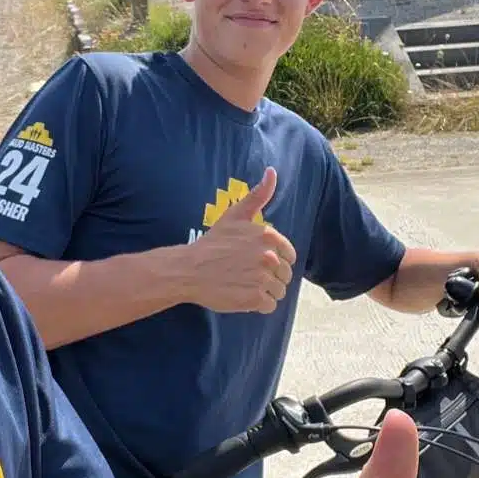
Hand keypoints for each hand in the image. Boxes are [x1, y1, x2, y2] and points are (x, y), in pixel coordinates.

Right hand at [182, 167, 296, 314]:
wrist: (189, 269)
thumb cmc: (213, 243)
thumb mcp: (236, 215)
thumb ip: (258, 195)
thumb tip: (272, 171)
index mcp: (269, 236)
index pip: (289, 256)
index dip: (275, 261)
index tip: (257, 262)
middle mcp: (269, 256)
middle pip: (285, 275)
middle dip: (270, 277)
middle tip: (247, 274)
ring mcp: (262, 278)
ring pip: (279, 291)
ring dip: (264, 292)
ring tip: (244, 284)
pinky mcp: (255, 298)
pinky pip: (269, 306)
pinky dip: (258, 305)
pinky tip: (242, 295)